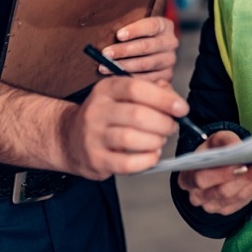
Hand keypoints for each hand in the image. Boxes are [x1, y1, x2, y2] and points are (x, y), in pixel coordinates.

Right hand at [62, 75, 189, 177]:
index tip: (181, 108)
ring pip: (131, 139)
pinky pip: (126, 163)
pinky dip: (146, 160)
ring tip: (160, 140)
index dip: (164, 99)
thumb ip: (151, 92)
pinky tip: (151, 155)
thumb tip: (174, 100)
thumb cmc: (107, 115)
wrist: (69, 138)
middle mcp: (96, 110)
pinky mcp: (95, 160)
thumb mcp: (123, 95)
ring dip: (155, 141)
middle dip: (163, 123)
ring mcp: (93, 136)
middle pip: (137, 115)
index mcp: (106, 89)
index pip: (137, 89)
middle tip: (171, 127)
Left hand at [99, 16, 177, 82]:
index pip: (151, 26)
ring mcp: (169, 60)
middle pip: (146, 46)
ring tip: (104, 67)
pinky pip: (146, 79)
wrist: (149, 51)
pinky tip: (115, 77)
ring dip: (123, 66)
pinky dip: (129, 78)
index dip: (135, 30)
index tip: (119, 35)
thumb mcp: (135, 26)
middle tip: (106, 54)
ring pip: (145, 64)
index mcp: (165, 25)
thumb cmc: (135, 36)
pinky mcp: (166, 75)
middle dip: (124, 50)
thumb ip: (126, 25)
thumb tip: (105, 30)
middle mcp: (170, 42)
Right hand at [175, 131, 251, 214]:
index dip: (222, 174)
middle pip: (223, 191)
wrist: (214, 164)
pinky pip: (245, 200)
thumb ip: (225, 141)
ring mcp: (212, 206)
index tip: (242, 165)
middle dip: (246, 178)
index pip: (202, 179)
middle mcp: (197, 197)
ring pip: (237, 197)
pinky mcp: (227, 209)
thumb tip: (237, 147)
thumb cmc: (212, 151)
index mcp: (187, 178)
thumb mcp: (215, 140)